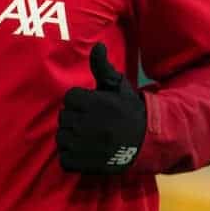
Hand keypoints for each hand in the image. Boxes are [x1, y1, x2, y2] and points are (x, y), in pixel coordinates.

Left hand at [56, 43, 146, 173]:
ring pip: (62, 138)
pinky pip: (65, 160)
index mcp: (96, 103)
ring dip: (70, 138)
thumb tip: (98, 45)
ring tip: (86, 137)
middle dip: (74, 119)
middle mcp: (90, 124)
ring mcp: (87, 146)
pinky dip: (70, 157)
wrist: (148, 141)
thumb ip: (103, 67)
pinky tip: (83, 152)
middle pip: (63, 118)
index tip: (91, 106)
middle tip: (90, 123)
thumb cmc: (130, 111)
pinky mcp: (87, 165)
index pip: (69, 98)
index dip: (79, 101)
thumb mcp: (119, 86)